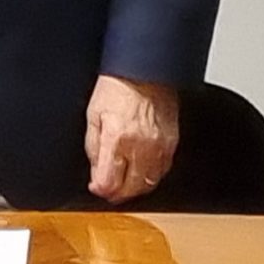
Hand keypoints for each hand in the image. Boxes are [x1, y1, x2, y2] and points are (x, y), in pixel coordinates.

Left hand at [84, 74, 179, 202]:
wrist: (144, 70)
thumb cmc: (117, 87)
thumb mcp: (93, 115)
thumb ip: (92, 148)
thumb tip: (96, 174)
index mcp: (116, 138)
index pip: (109, 182)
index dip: (100, 189)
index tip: (97, 186)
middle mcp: (140, 146)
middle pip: (130, 189)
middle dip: (116, 193)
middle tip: (109, 189)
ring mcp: (159, 146)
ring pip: (148, 184)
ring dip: (134, 188)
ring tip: (124, 182)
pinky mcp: (171, 143)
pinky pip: (162, 172)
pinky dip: (150, 176)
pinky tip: (141, 171)